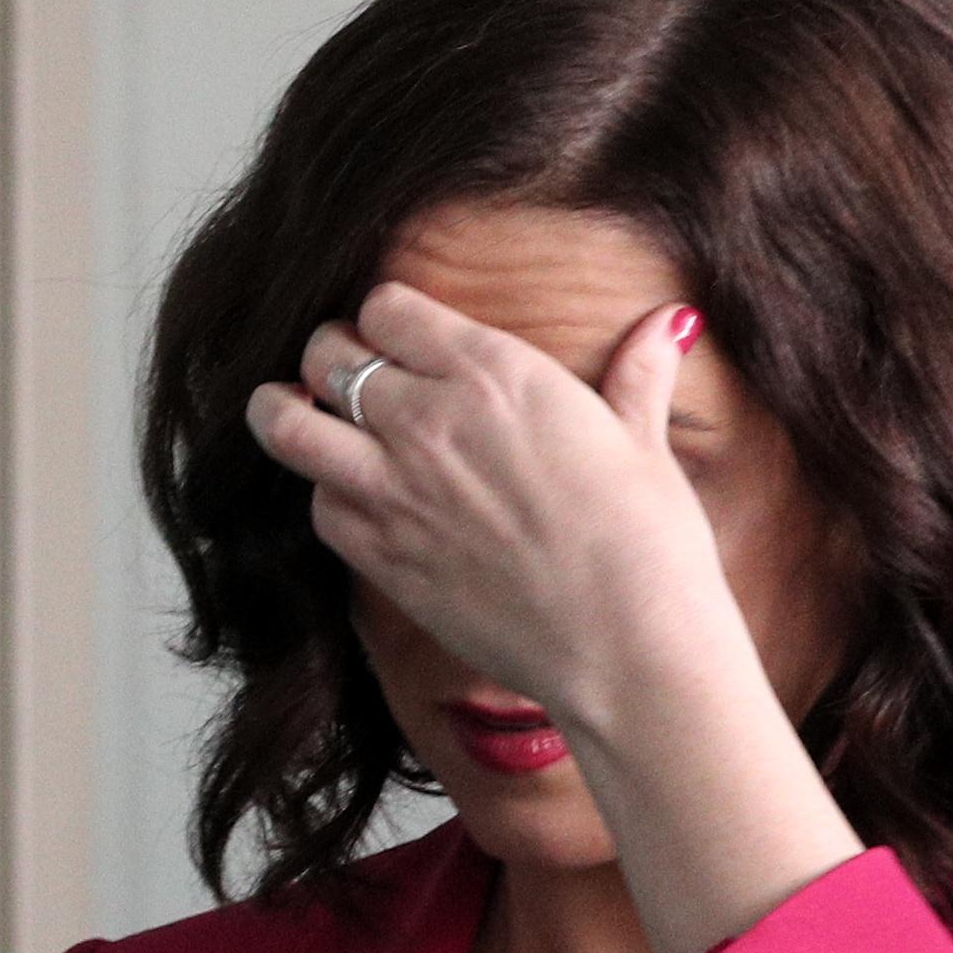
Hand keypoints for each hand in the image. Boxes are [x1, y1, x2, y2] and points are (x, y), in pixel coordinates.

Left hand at [243, 281, 736, 734]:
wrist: (626, 646)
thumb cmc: (649, 545)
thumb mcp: (645, 444)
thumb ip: (637, 376)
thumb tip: (667, 324)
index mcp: (494, 373)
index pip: (387, 307)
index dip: (386, 317)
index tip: (395, 335)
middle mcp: (428, 419)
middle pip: (327, 355)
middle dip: (330, 356)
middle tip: (342, 372)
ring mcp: (393, 489)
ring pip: (287, 424)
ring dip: (285, 412)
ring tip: (294, 412)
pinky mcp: (379, 556)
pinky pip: (316, 506)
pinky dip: (324, 495)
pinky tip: (348, 498)